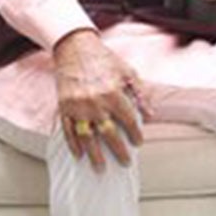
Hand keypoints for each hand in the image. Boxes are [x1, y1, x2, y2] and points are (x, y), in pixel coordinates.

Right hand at [53, 30, 147, 169]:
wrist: (74, 47)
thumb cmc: (104, 59)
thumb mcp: (128, 71)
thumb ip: (140, 94)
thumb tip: (151, 115)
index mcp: (113, 93)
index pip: (128, 120)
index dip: (135, 133)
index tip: (139, 143)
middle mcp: (95, 102)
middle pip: (108, 133)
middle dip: (118, 150)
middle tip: (125, 163)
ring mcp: (77, 106)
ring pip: (87, 136)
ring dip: (94, 154)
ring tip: (101, 168)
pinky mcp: (64, 106)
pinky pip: (68, 130)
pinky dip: (73, 144)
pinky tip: (79, 155)